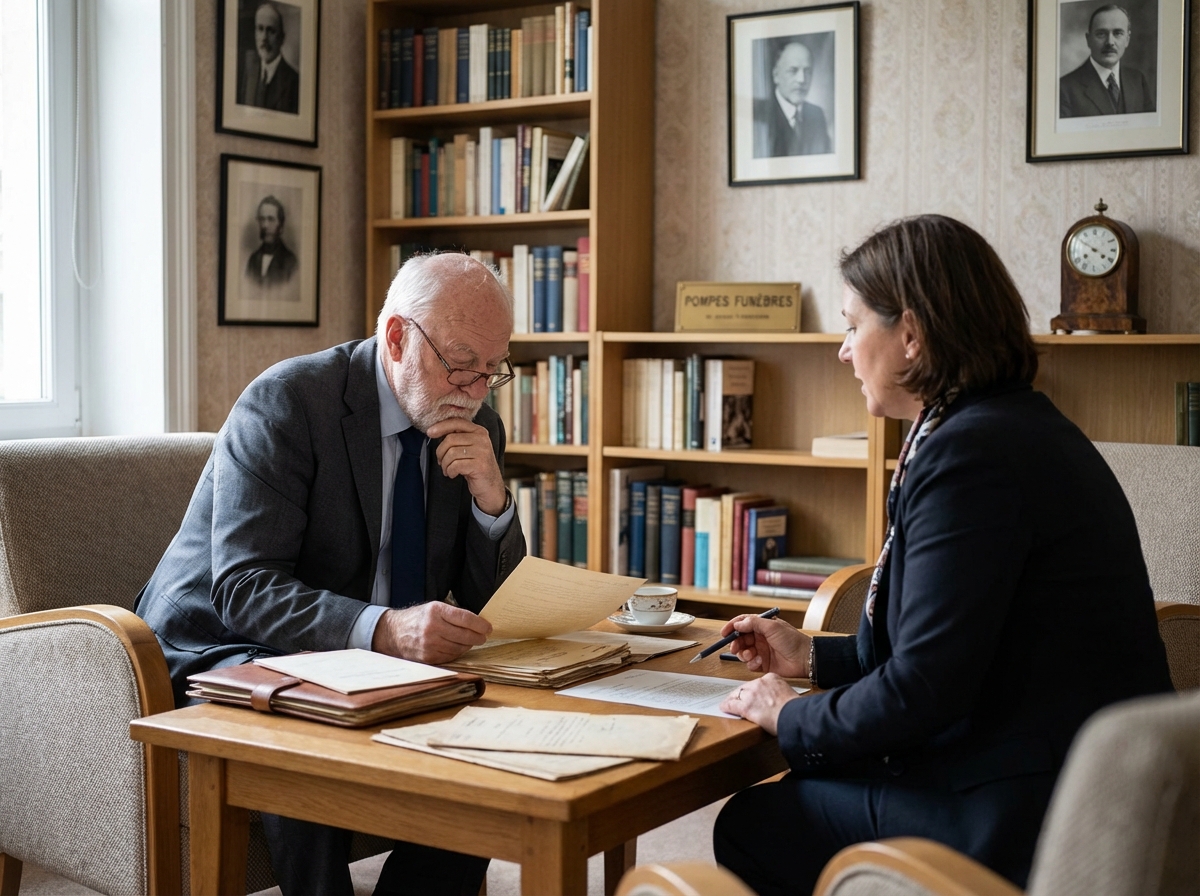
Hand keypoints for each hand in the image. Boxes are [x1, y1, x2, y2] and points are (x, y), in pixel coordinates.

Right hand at [371, 601, 491, 663]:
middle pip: (464, 635)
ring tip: (472, 641)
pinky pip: (450, 656)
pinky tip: (459, 647)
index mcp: (435, 611)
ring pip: (459, 648)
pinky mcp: (427, 657)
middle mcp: (432, 627)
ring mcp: (429, 644)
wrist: (393, 633)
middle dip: (478, 637)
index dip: (480, 624)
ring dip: (468, 645)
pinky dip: (457, 653)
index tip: (487, 627)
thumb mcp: (433, 607)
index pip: (465, 618)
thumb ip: (453, 614)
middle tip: (483, 636)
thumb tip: (476, 622)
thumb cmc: (417, 618)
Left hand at [426, 418, 506, 515]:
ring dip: (445, 464)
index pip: (457, 422)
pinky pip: (456, 465)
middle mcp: (482, 439)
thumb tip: (434, 431)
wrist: (490, 486)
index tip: (430, 432)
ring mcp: (482, 452)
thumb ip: (457, 438)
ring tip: (447, 470)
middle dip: (440, 452)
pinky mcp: (480, 465)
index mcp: (479, 431)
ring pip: (451, 453)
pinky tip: (453, 474)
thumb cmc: (475, 466)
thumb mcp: (468, 448)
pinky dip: (450, 471)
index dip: (441, 426)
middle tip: (441, 462)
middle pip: (450, 439)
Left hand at [719, 673, 801, 734]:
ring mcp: (751, 694)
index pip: (757, 682)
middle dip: (741, 694)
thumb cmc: (795, 710)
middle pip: (745, 687)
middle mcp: (760, 683)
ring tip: (728, 704)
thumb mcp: (789, 694)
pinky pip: (731, 705)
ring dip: (732, 700)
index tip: (751, 694)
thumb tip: (777, 701)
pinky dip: (726, 707)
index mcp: (772, 678)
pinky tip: (724, 709)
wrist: (795, 717)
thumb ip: (779, 693)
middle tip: (737, 700)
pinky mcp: (746, 706)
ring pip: (736, 694)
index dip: (751, 690)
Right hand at [720, 614, 811, 677]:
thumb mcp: (772, 626)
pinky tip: (759, 662)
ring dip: (743, 654)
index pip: (742, 624)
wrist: (805, 659)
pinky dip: (751, 663)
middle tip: (734, 647)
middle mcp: (760, 638)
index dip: (732, 627)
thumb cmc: (792, 640)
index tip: (724, 633)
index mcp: (762, 626)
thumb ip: (753, 623)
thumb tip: (738, 624)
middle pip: (740, 639)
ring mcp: (761, 651)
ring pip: (743, 652)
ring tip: (750, 655)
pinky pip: (750, 664)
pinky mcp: (763, 664)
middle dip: (735, 643)